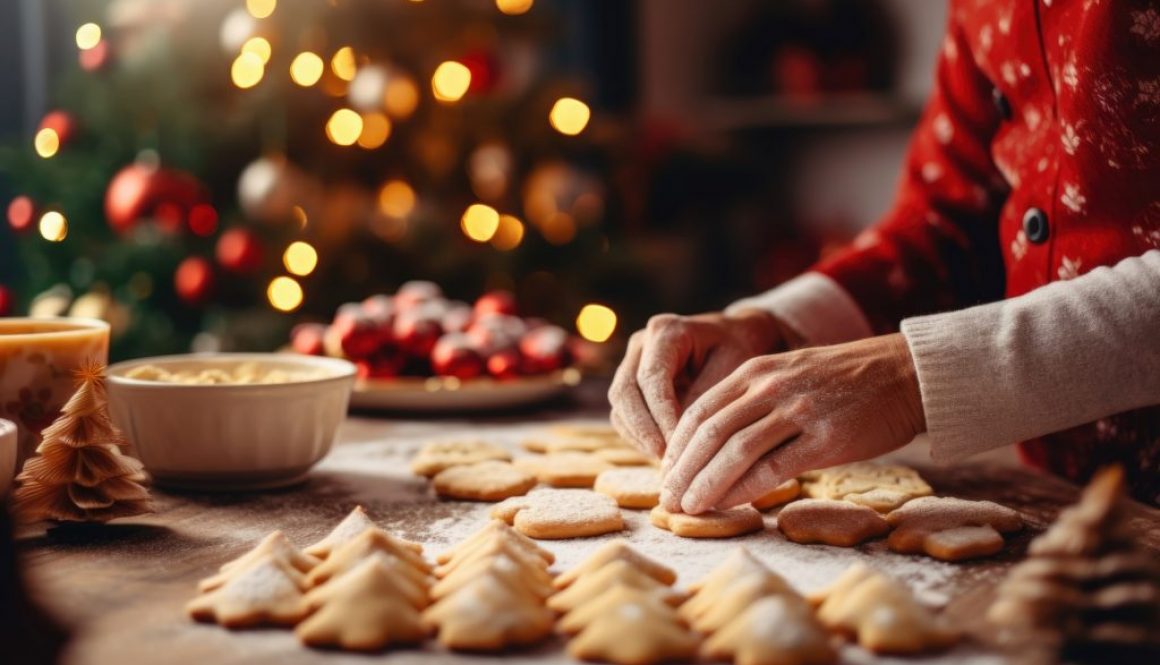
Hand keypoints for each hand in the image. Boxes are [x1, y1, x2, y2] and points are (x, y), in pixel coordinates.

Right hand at [608, 310, 789, 457]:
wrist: (738, 336)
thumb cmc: (740, 348)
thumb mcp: (731, 369)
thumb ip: (705, 398)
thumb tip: (680, 437)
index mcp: (665, 331)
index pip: (651, 379)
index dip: (661, 415)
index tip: (678, 446)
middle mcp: (641, 344)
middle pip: (625, 391)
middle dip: (643, 430)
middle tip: (666, 460)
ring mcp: (632, 362)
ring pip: (620, 405)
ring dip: (639, 436)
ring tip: (666, 461)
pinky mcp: (632, 383)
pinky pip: (624, 414)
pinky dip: (639, 436)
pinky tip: (663, 455)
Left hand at [660, 333, 924, 513]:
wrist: (903, 374)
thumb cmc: (844, 382)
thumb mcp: (787, 376)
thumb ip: (751, 402)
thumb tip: (715, 446)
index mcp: (755, 371)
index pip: (699, 411)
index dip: (677, 447)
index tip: (665, 474)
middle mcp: (769, 387)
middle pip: (709, 432)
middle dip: (683, 470)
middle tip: (668, 499)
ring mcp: (796, 410)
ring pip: (735, 451)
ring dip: (706, 484)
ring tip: (689, 507)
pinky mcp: (824, 437)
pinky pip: (773, 468)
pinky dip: (744, 489)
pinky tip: (728, 505)